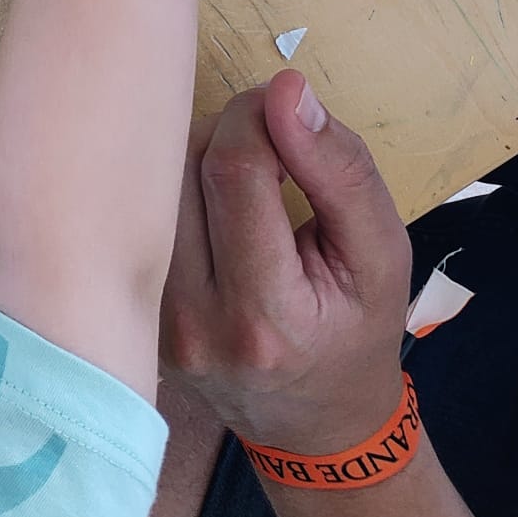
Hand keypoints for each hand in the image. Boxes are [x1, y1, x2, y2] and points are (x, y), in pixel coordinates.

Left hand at [160, 72, 412, 454]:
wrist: (315, 425)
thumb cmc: (356, 333)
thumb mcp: (383, 255)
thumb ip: (340, 171)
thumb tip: (288, 91)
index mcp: (265, 316)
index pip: (234, 172)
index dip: (258, 116)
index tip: (286, 105)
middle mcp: (193, 322)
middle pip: (184, 168)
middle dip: (231, 132)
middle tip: (273, 144)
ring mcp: (153, 320)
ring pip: (153, 184)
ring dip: (200, 157)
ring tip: (246, 179)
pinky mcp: (134, 310)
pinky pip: (140, 215)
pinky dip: (176, 189)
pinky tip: (212, 204)